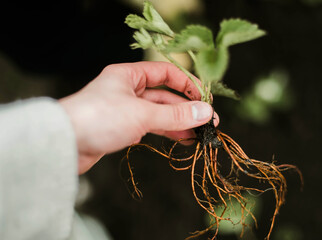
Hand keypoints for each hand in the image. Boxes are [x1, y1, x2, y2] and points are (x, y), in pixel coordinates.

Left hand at [59, 61, 217, 173]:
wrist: (64, 144)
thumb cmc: (99, 118)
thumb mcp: (142, 114)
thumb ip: (175, 114)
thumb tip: (205, 112)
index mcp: (129, 75)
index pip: (165, 73)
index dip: (186, 83)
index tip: (203, 99)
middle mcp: (127, 90)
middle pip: (164, 96)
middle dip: (186, 109)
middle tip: (207, 122)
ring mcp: (124, 110)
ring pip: (158, 113)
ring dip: (178, 123)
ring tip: (198, 134)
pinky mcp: (120, 128)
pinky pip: (149, 127)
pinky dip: (164, 132)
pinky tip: (179, 139)